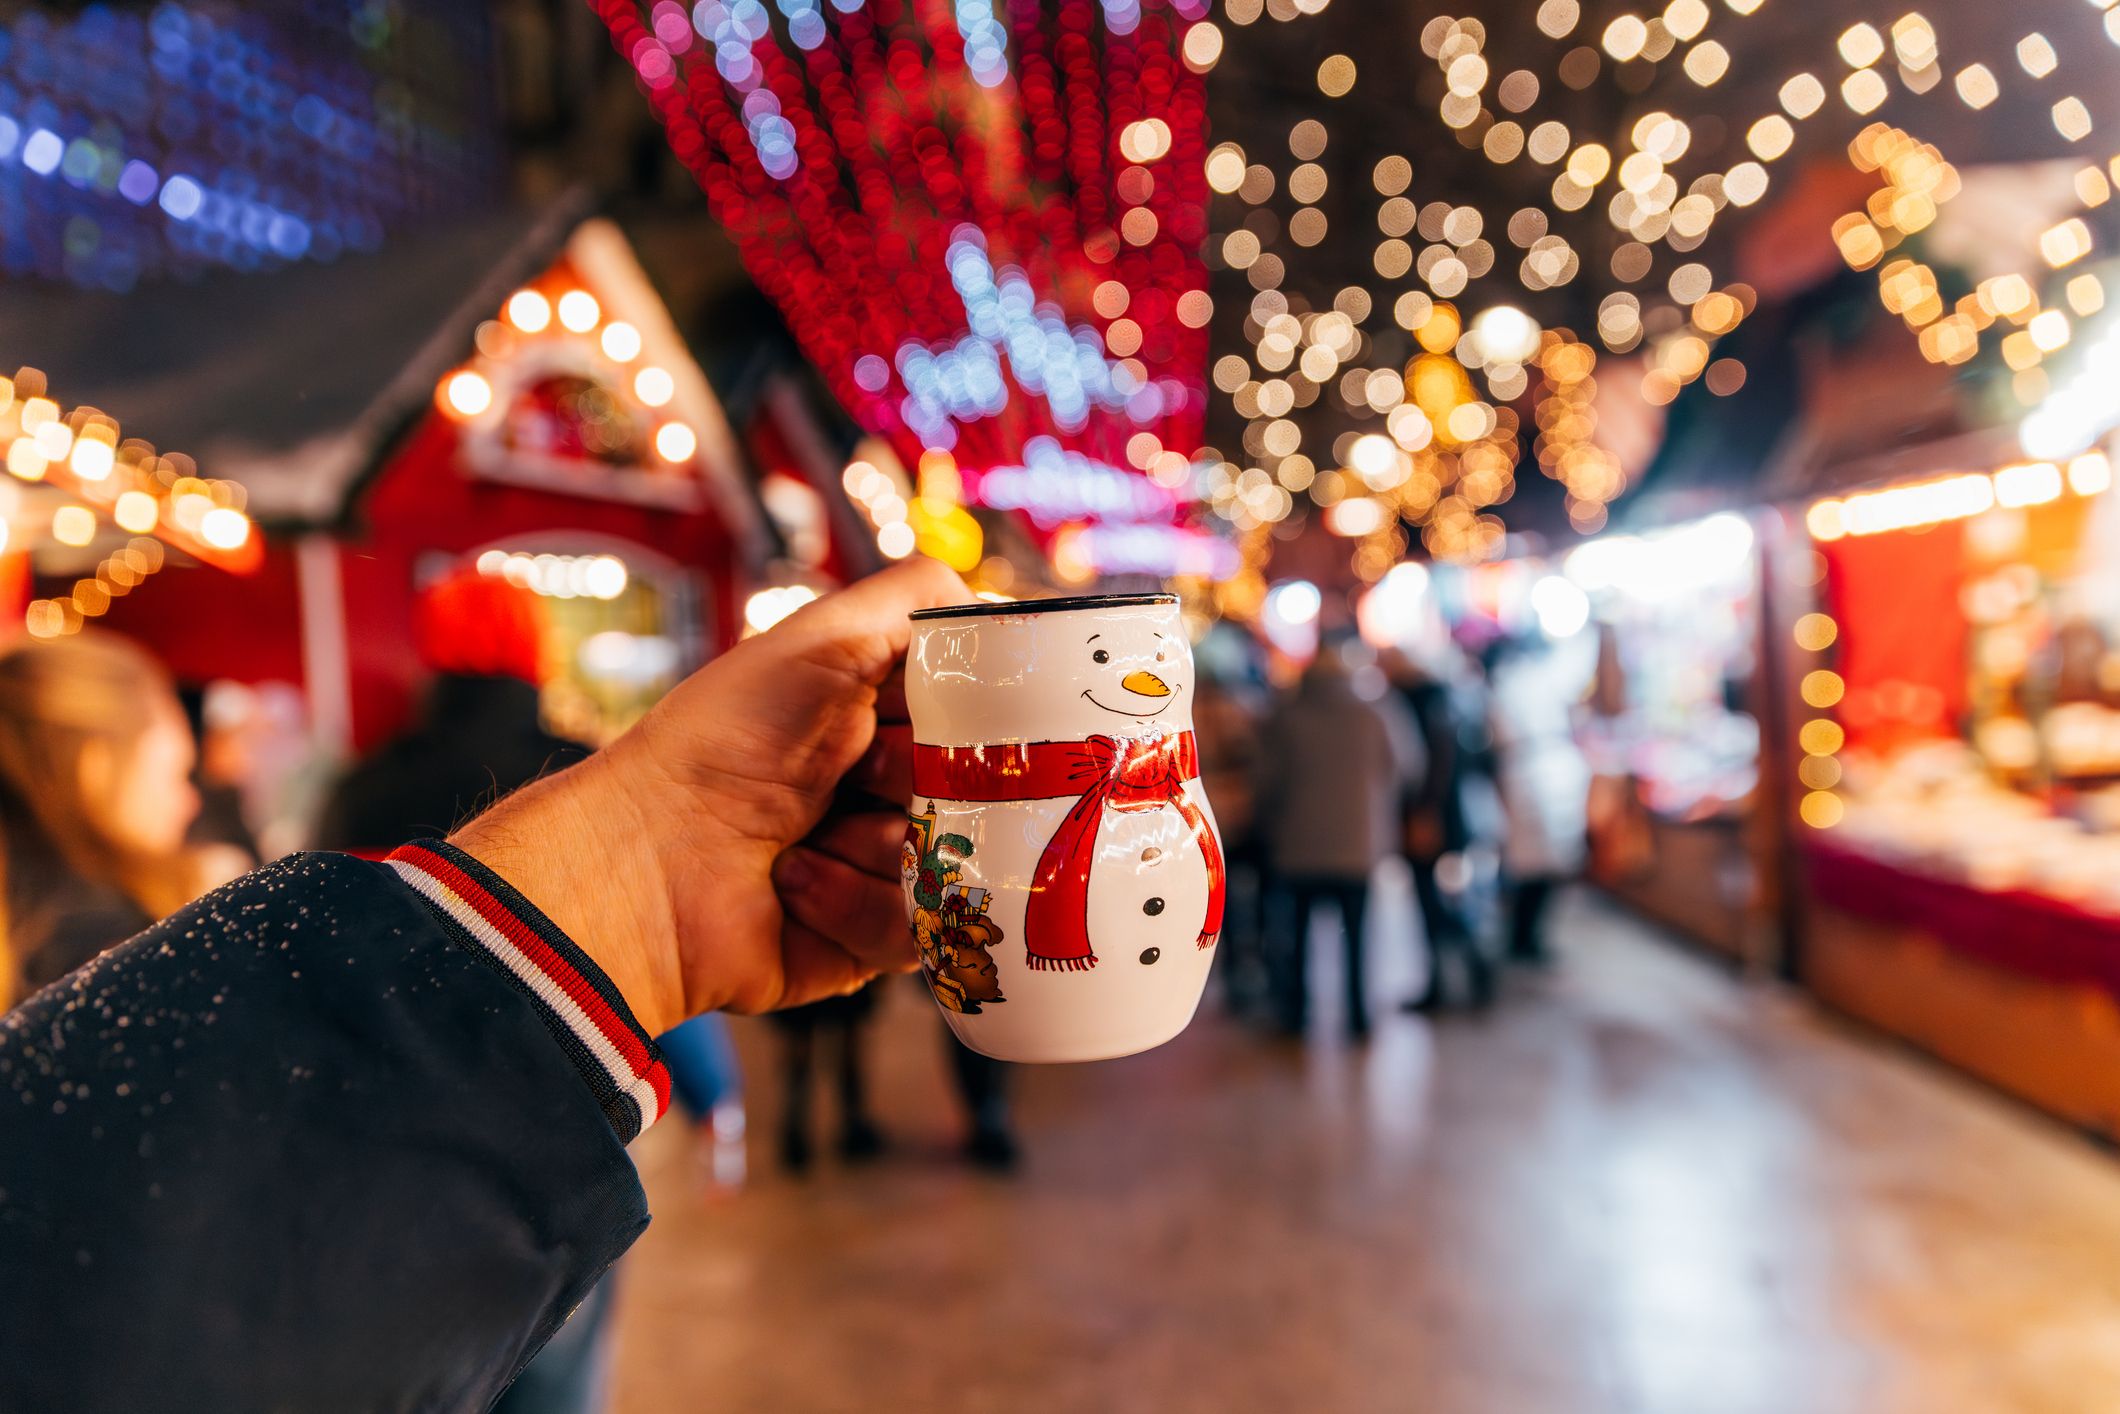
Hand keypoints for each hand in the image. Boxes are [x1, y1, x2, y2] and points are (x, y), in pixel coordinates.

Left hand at [452, 558, 966, 1032]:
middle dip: (922, 783)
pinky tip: (795, 881)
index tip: (928, 711)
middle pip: (983, 794)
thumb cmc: (725, 740)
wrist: (647, 859)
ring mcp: (881, 868)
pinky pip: (916, 928)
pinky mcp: (871, 939)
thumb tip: (995, 608)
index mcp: (877, 718)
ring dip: (878, 845)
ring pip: (957, 865)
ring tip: (806, 834)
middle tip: (858, 771)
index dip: (965, 718)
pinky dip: (853, 901)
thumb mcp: (822, 640)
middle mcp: (884, 792)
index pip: (979, 719)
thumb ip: (915, 600)